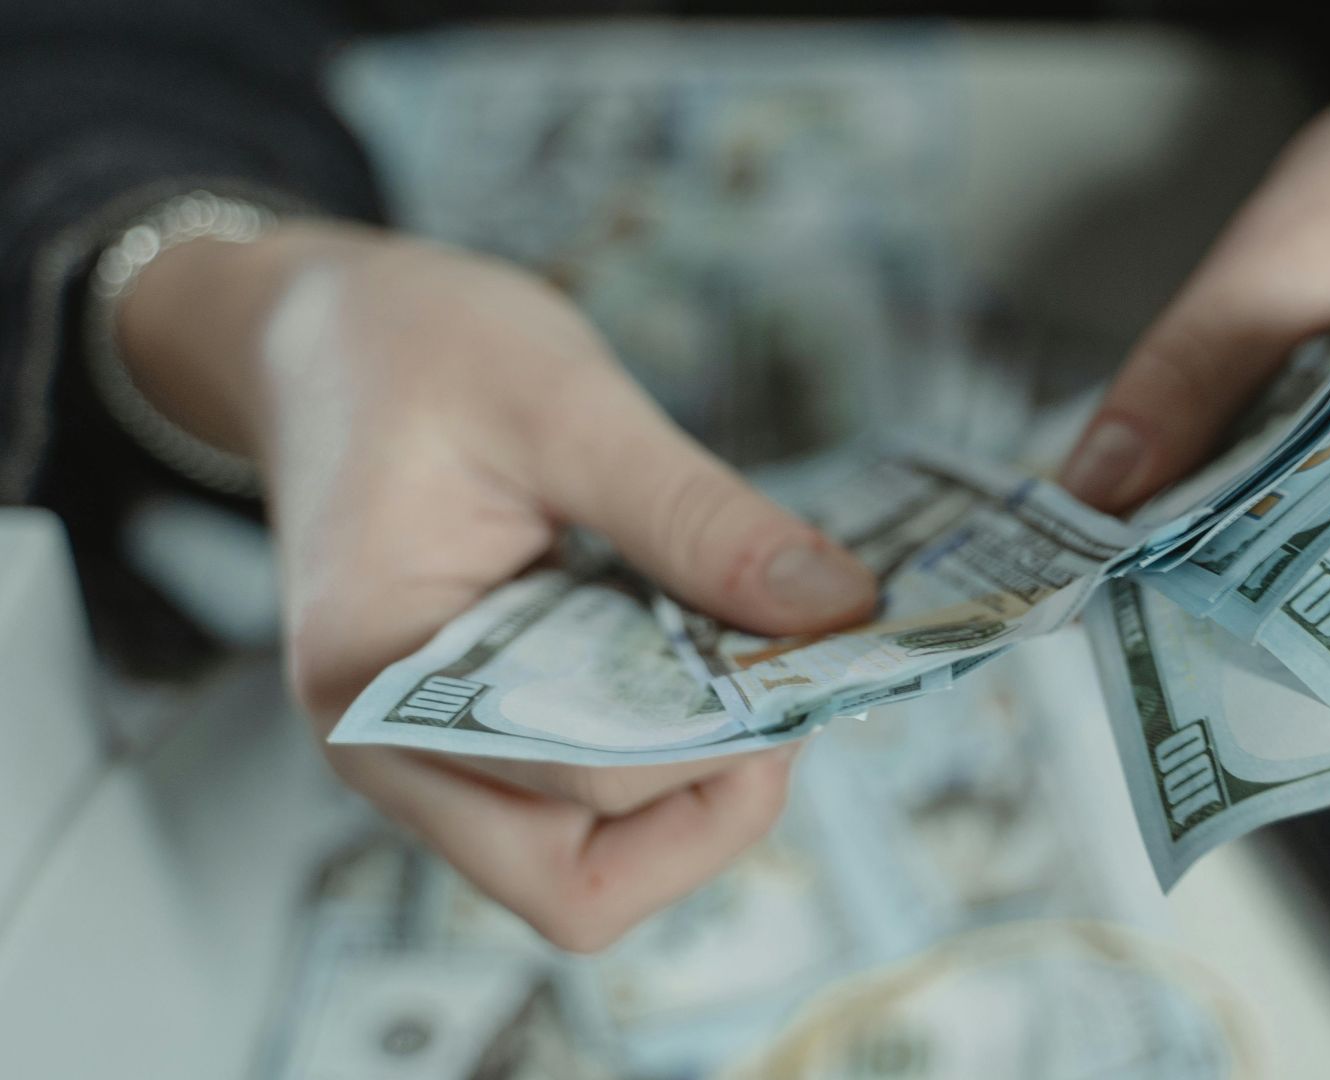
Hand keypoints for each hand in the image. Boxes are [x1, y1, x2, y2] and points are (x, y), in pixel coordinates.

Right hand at [117, 222, 877, 950]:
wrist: (322, 337)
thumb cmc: (418, 351)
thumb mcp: (567, 403)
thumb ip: (698, 515)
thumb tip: (835, 607)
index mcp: (375, 671)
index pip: (580, 781)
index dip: (722, 739)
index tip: (812, 656)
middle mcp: (384, 746)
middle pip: (577, 885)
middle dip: (712, 803)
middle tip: (788, 686)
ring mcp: (425, 755)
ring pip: (585, 870)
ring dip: (692, 796)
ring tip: (751, 675)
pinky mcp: (474, 735)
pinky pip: (580, 808)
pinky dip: (664, 763)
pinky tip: (706, 668)